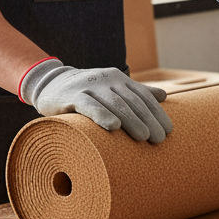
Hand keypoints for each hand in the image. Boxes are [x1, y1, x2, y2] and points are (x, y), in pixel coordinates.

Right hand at [19, 59, 173, 142]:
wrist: (49, 83)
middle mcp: (107, 80)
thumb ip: (136, 92)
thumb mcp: (112, 88)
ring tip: (144, 136)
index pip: (143, 96)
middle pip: (132, 102)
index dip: (157, 113)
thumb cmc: (87, 91)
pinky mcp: (71, 95)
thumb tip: (164, 96)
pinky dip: (102, 115)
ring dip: (131, 120)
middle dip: (148, 120)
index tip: (169, 130)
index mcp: (119, 79)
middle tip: (159, 139)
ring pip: (114, 104)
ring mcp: (89, 86)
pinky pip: (88, 105)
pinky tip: (113, 127)